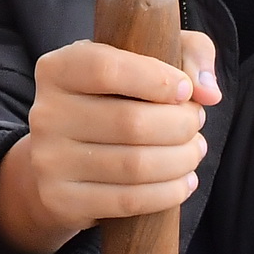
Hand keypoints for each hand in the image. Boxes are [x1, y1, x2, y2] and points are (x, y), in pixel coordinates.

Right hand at [0, 29, 217, 253]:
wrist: (62, 162)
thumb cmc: (113, 100)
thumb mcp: (145, 61)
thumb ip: (187, 54)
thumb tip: (208, 91)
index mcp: (58, 69)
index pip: (106, 69)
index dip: (155, 79)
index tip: (185, 91)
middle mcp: (44, 112)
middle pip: (130, 122)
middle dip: (180, 125)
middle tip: (195, 124)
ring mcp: (49, 160)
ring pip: (134, 165)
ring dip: (180, 160)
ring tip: (194, 151)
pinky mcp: (61, 199)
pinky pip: (128, 200)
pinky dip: (168, 193)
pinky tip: (183, 181)